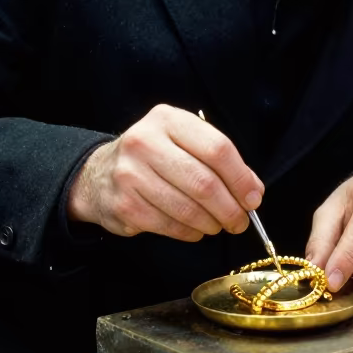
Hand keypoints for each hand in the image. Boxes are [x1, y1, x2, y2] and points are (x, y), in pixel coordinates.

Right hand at [67, 104, 263, 240]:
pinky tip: (195, 229)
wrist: (98, 174)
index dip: (241, 177)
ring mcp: (130, 174)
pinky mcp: (124, 205)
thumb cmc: (155, 156)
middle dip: (229, 208)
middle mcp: (145, 142)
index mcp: (168, 119)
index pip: (217, 148)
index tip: (254, 198)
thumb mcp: (183, 142)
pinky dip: (190, 232)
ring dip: (211, 223)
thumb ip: (218, 160)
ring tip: (218, 225)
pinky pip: (170, 226)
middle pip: (204, 182)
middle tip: (240, 221)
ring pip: (188, 208)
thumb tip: (253, 191)